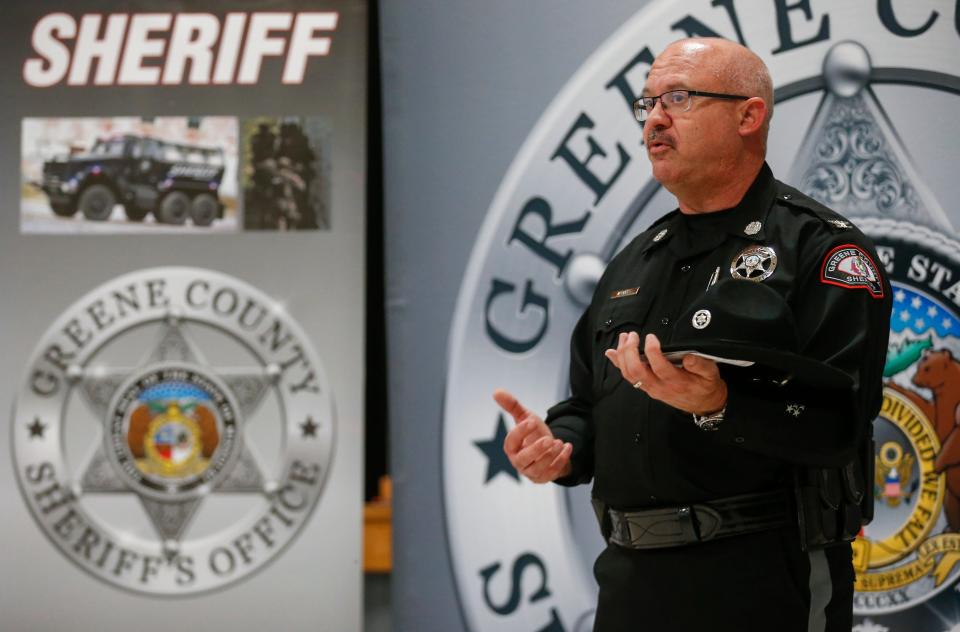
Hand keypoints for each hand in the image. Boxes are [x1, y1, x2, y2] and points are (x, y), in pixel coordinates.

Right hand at [493, 388, 572, 483]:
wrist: (550, 449)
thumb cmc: (533, 434)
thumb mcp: (525, 418)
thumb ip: (512, 406)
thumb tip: (496, 391)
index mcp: (512, 447)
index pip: (511, 442)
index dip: (520, 432)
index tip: (532, 421)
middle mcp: (519, 462)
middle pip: (523, 460)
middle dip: (535, 450)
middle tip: (548, 439)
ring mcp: (532, 472)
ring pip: (538, 469)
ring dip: (550, 456)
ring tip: (558, 442)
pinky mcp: (545, 477)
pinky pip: (552, 473)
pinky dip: (561, 461)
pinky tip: (567, 448)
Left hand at [604, 332, 726, 414]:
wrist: (703, 403)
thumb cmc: (705, 386)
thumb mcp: (711, 374)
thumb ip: (701, 365)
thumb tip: (689, 357)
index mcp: (676, 382)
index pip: (659, 367)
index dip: (652, 351)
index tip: (651, 336)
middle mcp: (659, 387)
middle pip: (636, 371)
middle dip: (630, 352)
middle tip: (633, 335)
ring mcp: (650, 388)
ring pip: (629, 374)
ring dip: (623, 355)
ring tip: (624, 337)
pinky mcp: (646, 387)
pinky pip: (628, 376)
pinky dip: (618, 364)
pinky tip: (611, 353)